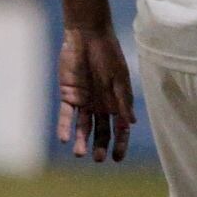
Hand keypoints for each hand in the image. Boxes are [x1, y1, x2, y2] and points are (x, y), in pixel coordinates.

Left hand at [56, 28, 135, 162]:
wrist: (87, 37)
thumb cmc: (109, 54)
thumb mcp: (120, 77)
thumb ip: (124, 100)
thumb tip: (132, 123)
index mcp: (117, 102)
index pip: (119, 128)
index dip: (120, 143)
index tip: (117, 158)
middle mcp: (101, 105)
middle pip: (101, 131)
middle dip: (100, 146)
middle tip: (99, 159)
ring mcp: (84, 101)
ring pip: (83, 127)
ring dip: (81, 141)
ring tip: (80, 154)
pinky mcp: (68, 95)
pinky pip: (66, 116)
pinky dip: (65, 127)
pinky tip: (65, 139)